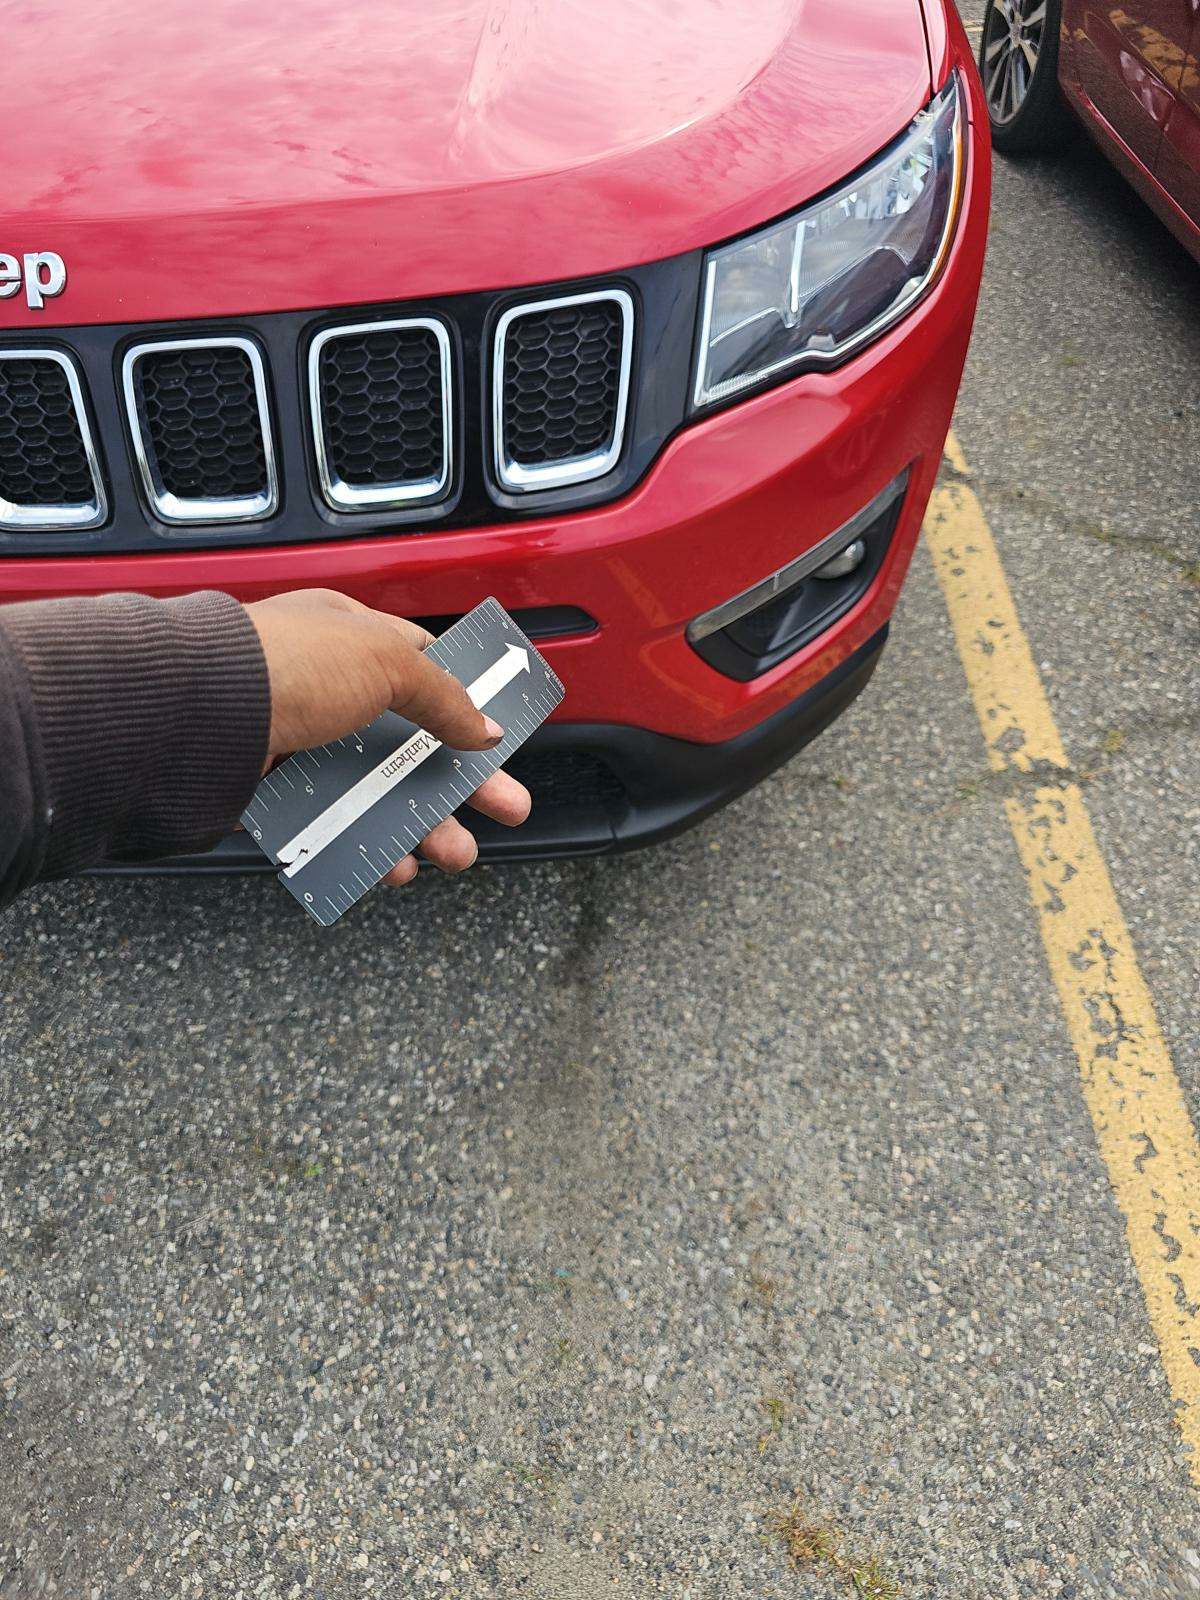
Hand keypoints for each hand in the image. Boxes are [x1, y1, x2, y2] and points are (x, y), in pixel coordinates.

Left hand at [244, 589, 530, 883]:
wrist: (195, 712)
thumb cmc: (287, 665)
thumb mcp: (386, 661)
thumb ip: (443, 696)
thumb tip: (486, 729)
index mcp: (348, 637)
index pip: (422, 666)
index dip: (464, 703)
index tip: (497, 738)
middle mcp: (324, 686)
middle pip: (409, 742)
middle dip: (462, 782)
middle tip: (506, 810)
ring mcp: (297, 741)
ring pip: (374, 792)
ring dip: (421, 826)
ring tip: (454, 855)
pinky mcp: (271, 792)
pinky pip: (330, 825)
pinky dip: (363, 848)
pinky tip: (389, 865)